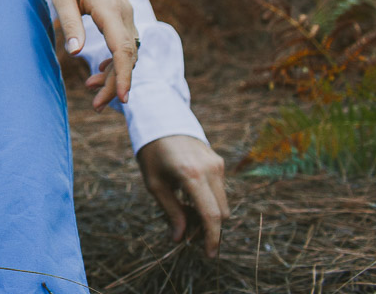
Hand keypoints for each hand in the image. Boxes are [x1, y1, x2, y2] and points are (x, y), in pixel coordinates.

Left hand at [42, 0, 137, 108]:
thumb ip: (70, 23)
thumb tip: (75, 53)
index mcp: (109, 8)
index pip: (123, 48)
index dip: (123, 75)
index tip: (121, 98)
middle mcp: (123, 11)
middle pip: (127, 55)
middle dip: (115, 83)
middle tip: (97, 106)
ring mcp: (125, 11)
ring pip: (128, 50)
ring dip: (114, 72)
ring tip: (92, 91)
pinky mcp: (121, 12)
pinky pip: (125, 40)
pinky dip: (116, 58)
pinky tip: (100, 71)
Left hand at [136, 135, 229, 256]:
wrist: (161, 120)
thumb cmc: (152, 152)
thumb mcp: (154, 183)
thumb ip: (170, 210)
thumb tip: (180, 237)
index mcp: (191, 175)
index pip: (211, 215)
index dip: (212, 238)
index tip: (208, 254)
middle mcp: (210, 169)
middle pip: (221, 212)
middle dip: (208, 228)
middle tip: (187, 233)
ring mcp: (217, 164)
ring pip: (223, 202)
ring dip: (209, 215)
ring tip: (185, 214)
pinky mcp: (219, 162)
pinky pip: (220, 190)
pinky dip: (210, 201)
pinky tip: (190, 199)